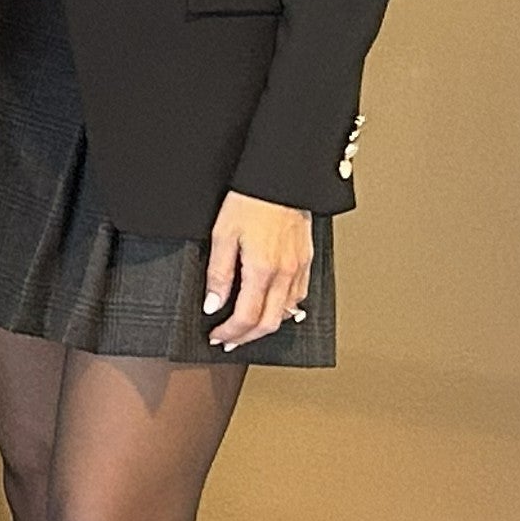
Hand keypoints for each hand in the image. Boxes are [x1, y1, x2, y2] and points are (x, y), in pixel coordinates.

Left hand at [206, 191, 314, 350]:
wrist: (281, 179)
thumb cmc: (250, 201)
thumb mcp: (222, 235)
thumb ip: (218, 274)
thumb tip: (213, 304)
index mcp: (262, 269)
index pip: (247, 317)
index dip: (230, 332)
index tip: (217, 336)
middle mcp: (285, 273)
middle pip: (269, 322)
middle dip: (247, 337)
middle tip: (229, 340)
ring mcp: (299, 268)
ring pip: (286, 312)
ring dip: (265, 325)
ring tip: (246, 328)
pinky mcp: (306, 260)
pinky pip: (298, 295)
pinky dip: (283, 309)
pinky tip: (271, 307)